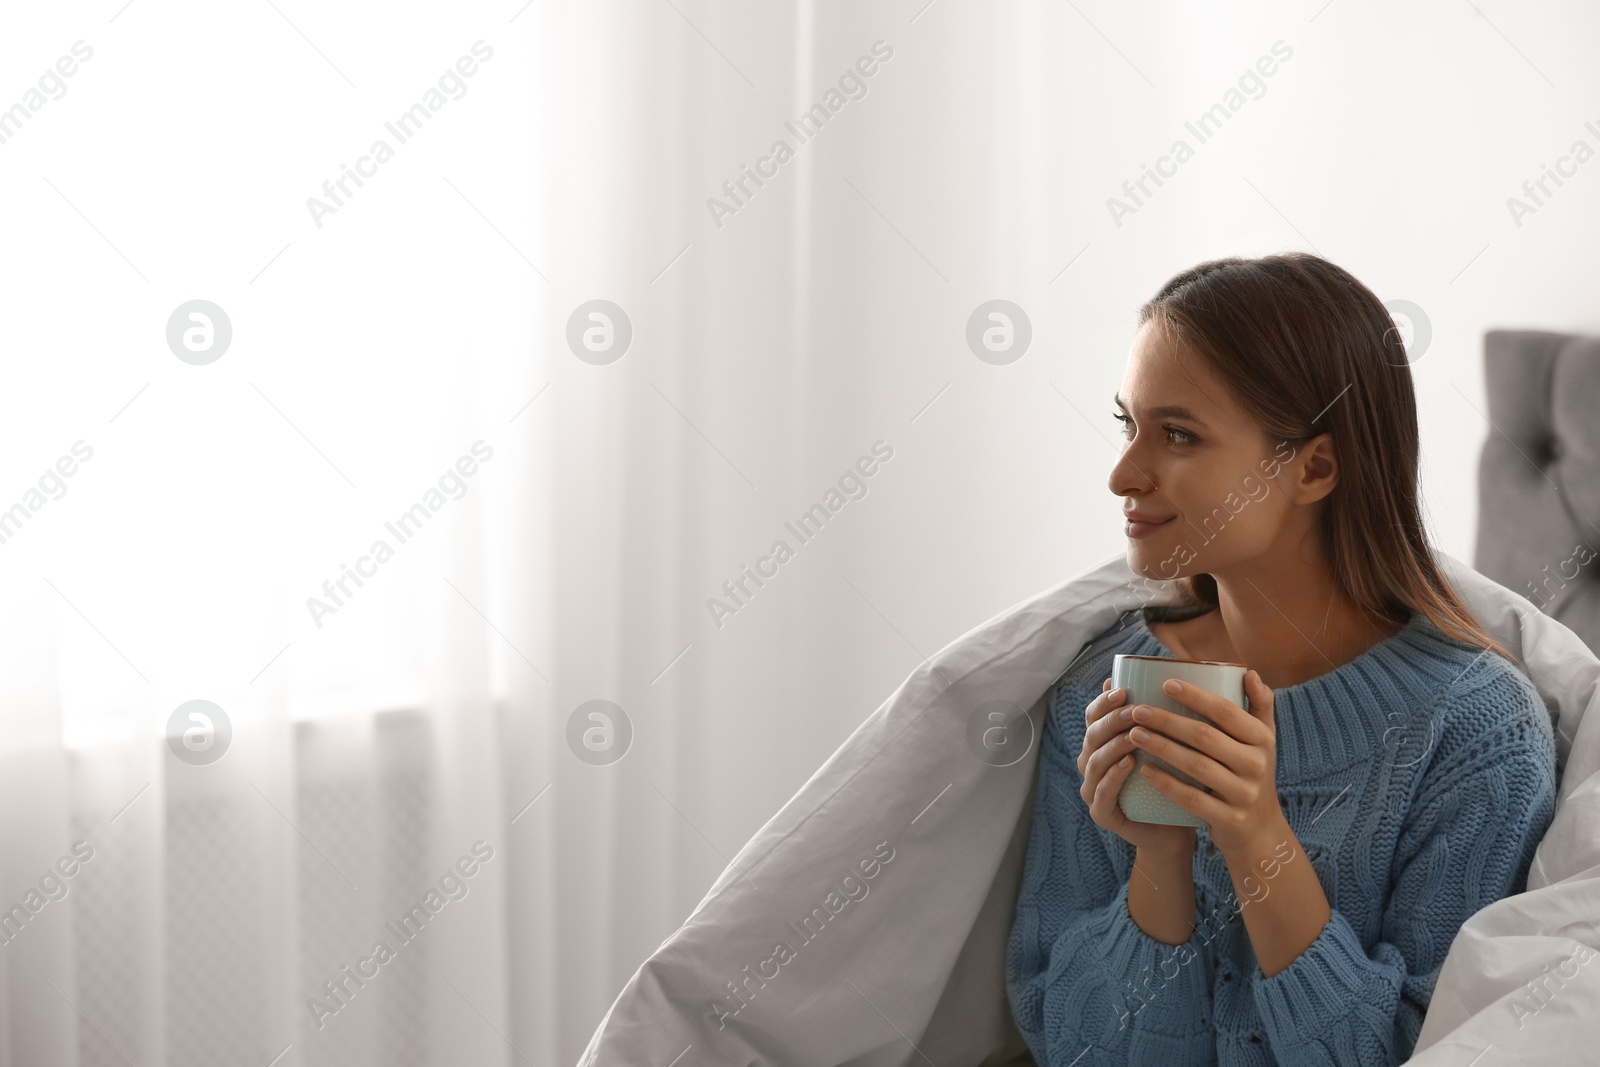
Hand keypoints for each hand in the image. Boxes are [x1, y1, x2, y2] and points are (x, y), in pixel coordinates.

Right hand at [1079, 677, 1196, 857]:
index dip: (1103, 701)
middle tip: (1134, 710)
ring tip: (1135, 735)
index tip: (1124, 689)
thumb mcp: (1174, 744)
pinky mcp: (1102, 814)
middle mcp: (1092, 762)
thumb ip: (1169, 714)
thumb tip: (1177, 674)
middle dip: (1111, 720)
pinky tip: (1130, 763)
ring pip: (1093, 761)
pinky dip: (1113, 777)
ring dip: (1113, 745)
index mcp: (1104, 742)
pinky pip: (1101, 793)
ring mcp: (1093, 789)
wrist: (1177, 830)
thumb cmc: (1176, 781)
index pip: (1094, 715)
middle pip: (1091, 734)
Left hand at [1127, 670, 1279, 856]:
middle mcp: (1256, 765)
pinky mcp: (1228, 819)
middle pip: (1205, 736)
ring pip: (1196, 765)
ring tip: (1134, 734)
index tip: (1165, 683)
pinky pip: (1192, 798)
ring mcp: (1243, 794)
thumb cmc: (1252, 774)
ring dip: (1162, 747)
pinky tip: (1144, 769)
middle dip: (1167, 721)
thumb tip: (1249, 672)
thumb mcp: (1264, 742)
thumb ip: (1260, 707)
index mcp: (1263, 740)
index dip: (1196, 696)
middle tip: (1137, 710)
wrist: (1260, 832)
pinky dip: (1167, 783)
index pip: (1227, 711)